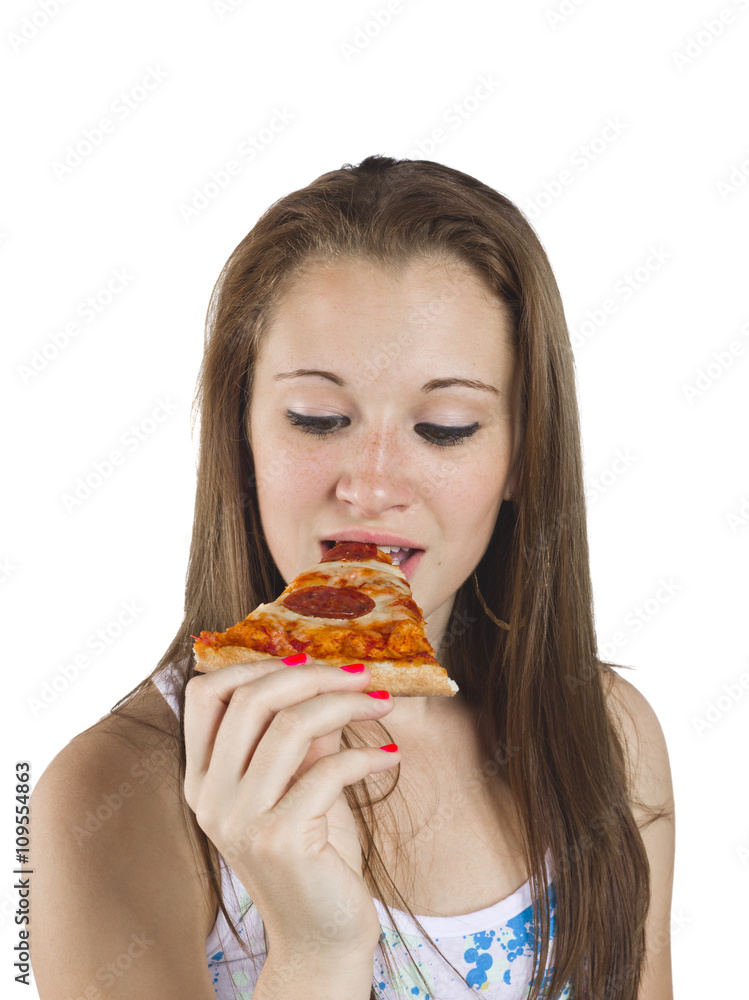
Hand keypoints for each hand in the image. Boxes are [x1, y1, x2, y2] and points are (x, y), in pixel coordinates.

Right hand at [183, 656, 398, 962]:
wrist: (320, 937)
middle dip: (313, 674)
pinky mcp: (280, 840)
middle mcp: (210, 796)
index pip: (206, 694)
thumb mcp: (299, 782)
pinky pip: (326, 770)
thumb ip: (302, 733)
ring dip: (345, 704)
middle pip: (252, 698)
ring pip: (289, 726)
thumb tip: (328, 675)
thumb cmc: (313, 854)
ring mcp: (240, 820)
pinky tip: (387, 758)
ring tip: (382, 702)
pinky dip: (363, 755)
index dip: (255, 664)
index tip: (306, 659)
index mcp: (203, 777)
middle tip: (361, 673)